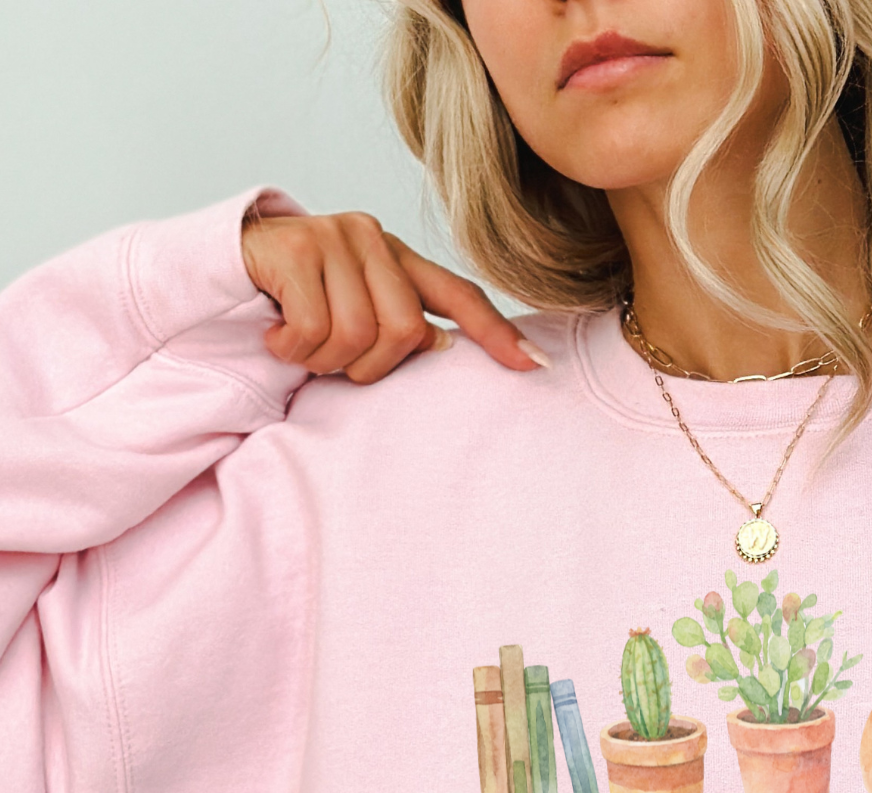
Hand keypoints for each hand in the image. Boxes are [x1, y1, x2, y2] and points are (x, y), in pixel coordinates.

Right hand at [240, 210, 548, 384]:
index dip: (497, 333)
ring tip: (301, 346)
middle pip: (405, 332)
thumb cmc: (296, 302)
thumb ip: (399, 326)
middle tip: (334, 361)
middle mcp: (373, 239)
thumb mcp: (354, 313)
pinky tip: (277, 337)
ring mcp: (335, 236)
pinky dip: (293, 350)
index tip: (535, 366)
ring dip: (324, 361)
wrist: (225, 268)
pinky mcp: (297, 246)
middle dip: (369, 365)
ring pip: (358, 335)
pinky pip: (316, 329)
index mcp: (398, 259)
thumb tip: (443, 347)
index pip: (459, 296)